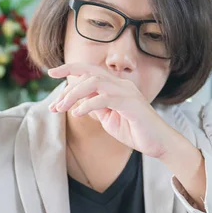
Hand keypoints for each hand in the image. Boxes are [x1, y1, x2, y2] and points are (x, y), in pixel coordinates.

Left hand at [48, 63, 177, 158]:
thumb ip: (96, 108)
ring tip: (62, 109)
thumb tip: (79, 103)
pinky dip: (88, 104)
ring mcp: (127, 92)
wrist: (159, 144)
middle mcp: (121, 84)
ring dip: (74, 95)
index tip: (51, 73)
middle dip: (67, 80)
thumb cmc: (135, 131)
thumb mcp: (109, 119)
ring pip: (95, 82)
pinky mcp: (131, 104)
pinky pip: (105, 98)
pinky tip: (77, 113)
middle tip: (54, 104)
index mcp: (115, 86)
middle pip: (89, 72)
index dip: (70, 68)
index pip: (89, 70)